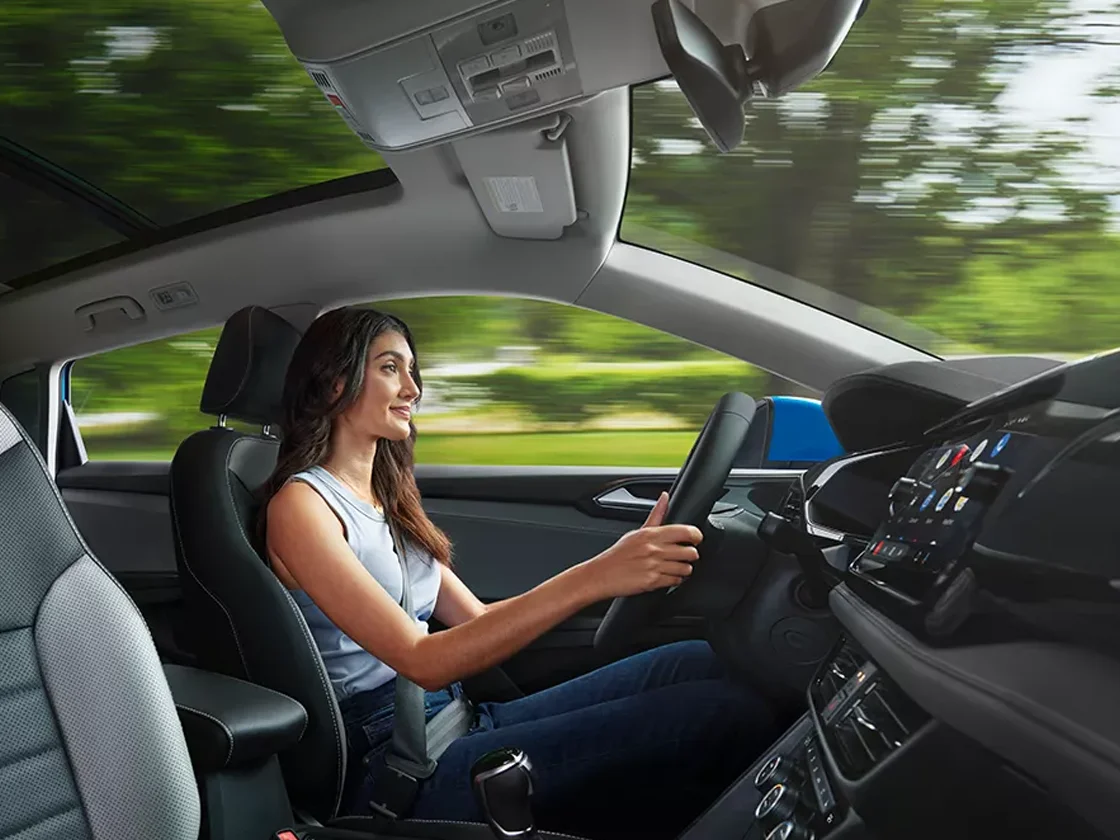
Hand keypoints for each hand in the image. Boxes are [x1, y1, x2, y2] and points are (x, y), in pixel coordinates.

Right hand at [585, 492, 703, 599]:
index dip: (696, 536)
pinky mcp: (653, 582)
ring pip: (686, 568)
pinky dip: (675, 580)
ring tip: (675, 567)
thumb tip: (664, 497)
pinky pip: (676, 581)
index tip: (695, 539)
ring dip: (684, 569)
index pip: (686, 531)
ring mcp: (654, 566)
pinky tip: (667, 576)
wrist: (601, 575)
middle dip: (690, 555)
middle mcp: (654, 549)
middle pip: (690, 552)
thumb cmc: (618, 555)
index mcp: (651, 534)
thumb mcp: (637, 532)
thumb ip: (656, 515)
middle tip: (684, 555)